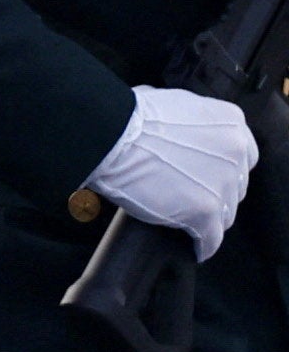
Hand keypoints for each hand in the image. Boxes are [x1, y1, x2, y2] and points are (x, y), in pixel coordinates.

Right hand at [89, 85, 256, 258]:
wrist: (108, 136)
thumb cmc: (127, 117)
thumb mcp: (172, 103)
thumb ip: (191, 121)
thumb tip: (180, 131)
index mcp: (230, 124)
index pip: (243, 156)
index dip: (223, 168)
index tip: (207, 175)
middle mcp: (234, 154)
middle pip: (234, 186)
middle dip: (214, 192)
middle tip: (188, 195)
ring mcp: (221, 184)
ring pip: (224, 214)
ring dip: (207, 218)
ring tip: (186, 222)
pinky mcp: (204, 212)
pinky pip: (210, 239)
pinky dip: (202, 245)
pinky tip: (194, 248)